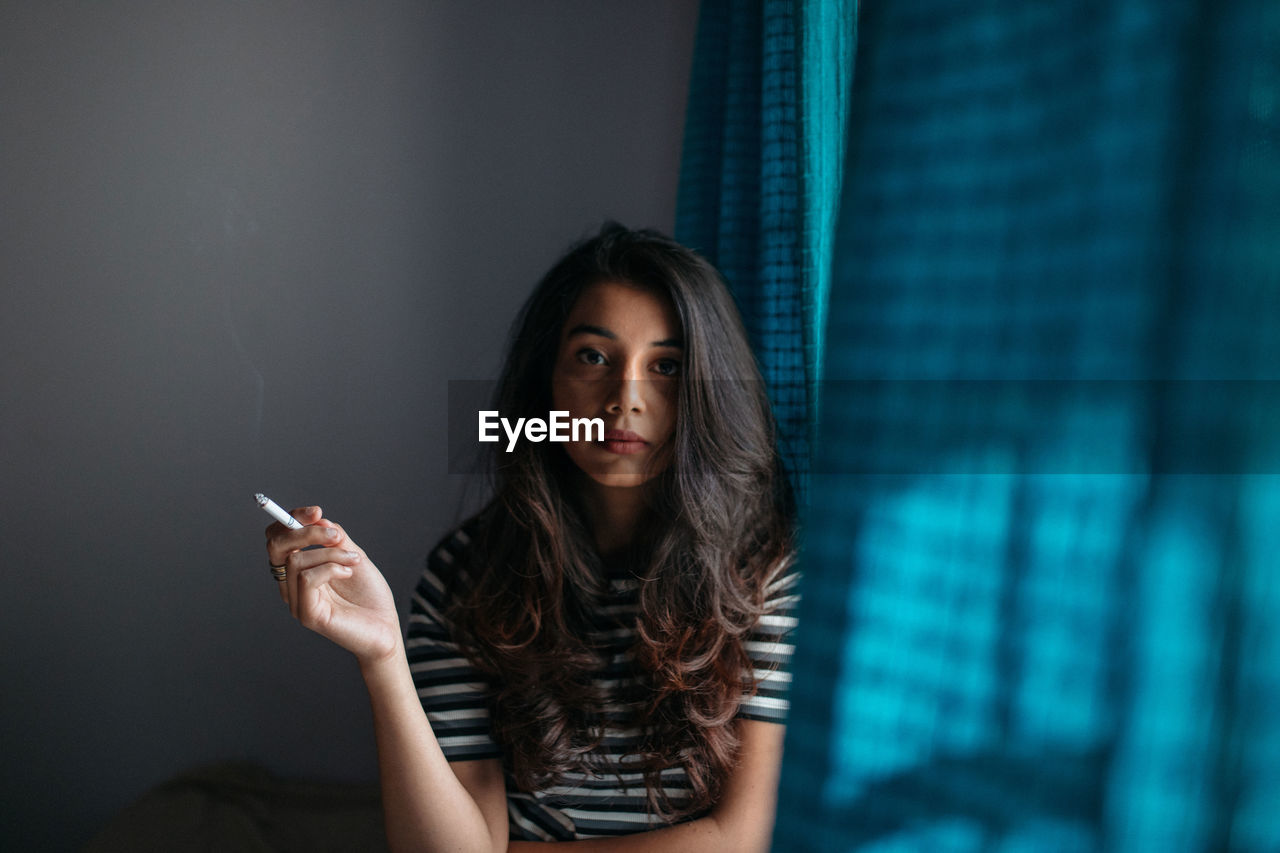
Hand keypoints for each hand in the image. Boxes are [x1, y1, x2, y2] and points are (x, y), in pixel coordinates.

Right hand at [264, 506, 400, 664]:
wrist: (386, 627)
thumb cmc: (369, 595)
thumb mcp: (353, 555)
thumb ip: (335, 538)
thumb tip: (318, 518)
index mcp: (298, 570)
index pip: (278, 539)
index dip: (291, 520)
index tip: (316, 511)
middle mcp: (291, 585)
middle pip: (276, 547)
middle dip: (305, 532)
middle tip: (335, 534)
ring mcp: (296, 601)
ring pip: (297, 560)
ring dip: (331, 553)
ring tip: (354, 560)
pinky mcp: (307, 614)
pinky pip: (307, 579)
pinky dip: (331, 568)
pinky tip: (349, 573)